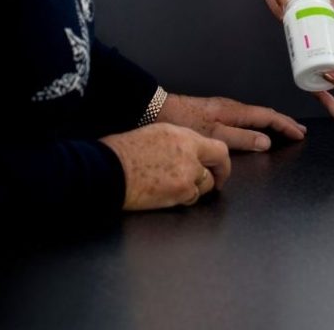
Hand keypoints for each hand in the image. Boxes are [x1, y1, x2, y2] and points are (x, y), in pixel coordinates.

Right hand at [100, 123, 230, 209]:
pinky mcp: (179, 193)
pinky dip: (184, 199)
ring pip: (205, 186)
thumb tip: (188, 151)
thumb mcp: (157, 134)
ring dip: (197, 188)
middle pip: (219, 166)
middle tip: (216, 182)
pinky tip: (169, 194)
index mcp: (184, 136)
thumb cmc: (125, 150)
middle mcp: (190, 154)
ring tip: (178, 186)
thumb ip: (179, 142)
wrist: (111, 168)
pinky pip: (191, 199)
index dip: (222, 160)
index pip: (218, 147)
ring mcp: (187, 175)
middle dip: (219, 176)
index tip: (220, 166)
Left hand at [159, 93, 306, 151]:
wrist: (160, 110)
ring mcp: (225, 108)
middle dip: (283, 123)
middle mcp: (233, 107)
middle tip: (299, 132)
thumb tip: (266, 142)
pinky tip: (256, 129)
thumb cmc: (186, 123)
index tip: (300, 134)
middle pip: (265, 114)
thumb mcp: (215, 135)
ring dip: (272, 122)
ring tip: (284, 130)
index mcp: (236, 111)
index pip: (268, 117)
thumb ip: (241, 139)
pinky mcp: (216, 112)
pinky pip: (247, 117)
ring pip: (256, 115)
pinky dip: (259, 123)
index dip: (285, 126)